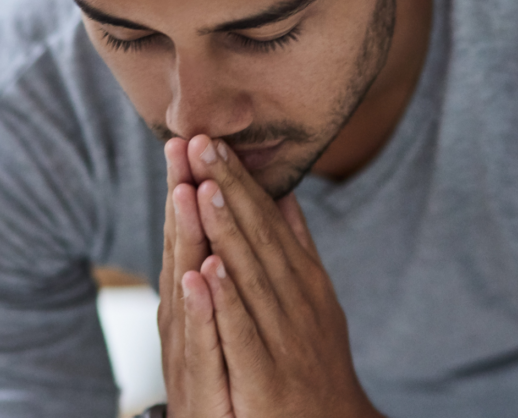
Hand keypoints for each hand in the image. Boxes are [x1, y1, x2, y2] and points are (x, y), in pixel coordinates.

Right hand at [158, 138, 233, 417]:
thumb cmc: (234, 367)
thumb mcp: (228, 308)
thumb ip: (230, 259)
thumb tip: (238, 209)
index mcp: (196, 291)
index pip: (193, 229)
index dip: (191, 183)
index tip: (194, 137)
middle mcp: (186, 313)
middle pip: (183, 245)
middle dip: (182, 194)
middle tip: (181, 145)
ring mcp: (190, 345)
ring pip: (187, 283)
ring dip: (187, 236)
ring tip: (189, 191)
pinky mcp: (202, 380)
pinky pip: (202, 338)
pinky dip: (201, 305)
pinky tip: (199, 275)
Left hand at [184, 134, 383, 417]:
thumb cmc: (315, 357)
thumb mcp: (314, 293)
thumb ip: (297, 245)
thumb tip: (284, 196)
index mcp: (302, 278)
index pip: (266, 220)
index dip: (238, 180)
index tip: (214, 141)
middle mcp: (296, 299)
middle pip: (256, 237)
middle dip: (227, 188)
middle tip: (202, 142)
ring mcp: (283, 336)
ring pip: (250, 276)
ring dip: (226, 230)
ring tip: (203, 187)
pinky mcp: (266, 376)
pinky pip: (243, 334)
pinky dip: (225, 302)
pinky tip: (206, 271)